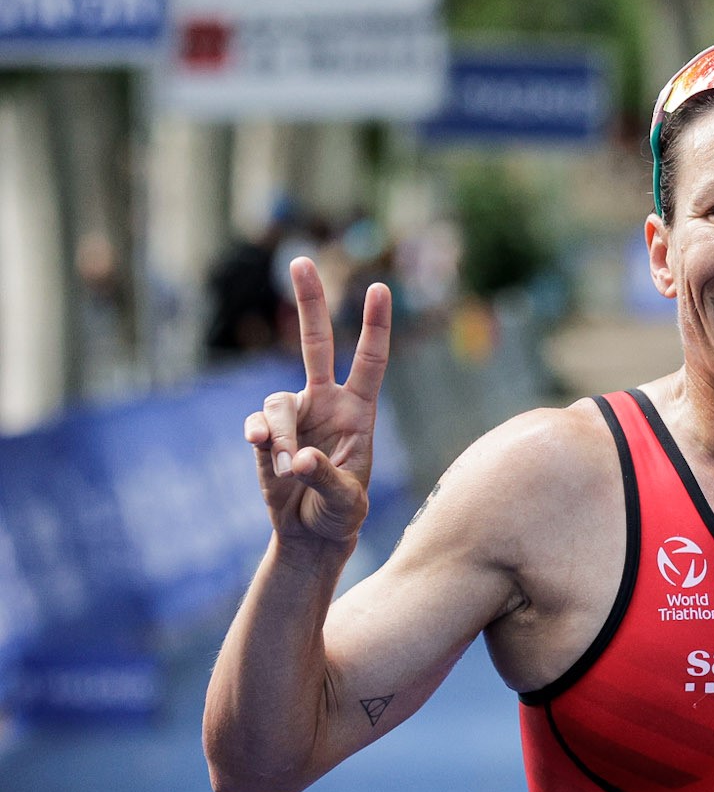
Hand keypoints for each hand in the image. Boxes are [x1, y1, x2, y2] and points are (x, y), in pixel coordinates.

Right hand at [244, 258, 391, 548]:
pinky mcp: (267, 433)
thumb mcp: (347, 501)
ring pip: (277, 402)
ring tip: (290, 470)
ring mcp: (294, 414)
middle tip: (300, 260)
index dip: (374, 325)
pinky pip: (258, 424)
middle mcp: (326, 402)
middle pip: (314, 343)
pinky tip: (264, 452)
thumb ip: (327, 477)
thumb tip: (298, 458)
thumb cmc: (342, 513)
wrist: (312, 531)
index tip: (379, 286)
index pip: (370, 360)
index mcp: (359, 411)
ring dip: (280, 436)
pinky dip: (260, 437)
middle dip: (308, 302)